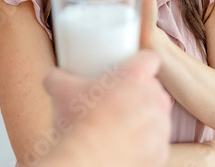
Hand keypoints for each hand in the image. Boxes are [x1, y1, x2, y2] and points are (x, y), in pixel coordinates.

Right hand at [40, 50, 171, 166]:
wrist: (86, 164)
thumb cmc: (79, 126)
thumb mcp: (62, 92)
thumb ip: (59, 77)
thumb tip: (53, 76)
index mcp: (137, 76)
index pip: (150, 58)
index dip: (139, 63)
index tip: (128, 72)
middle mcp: (155, 98)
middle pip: (153, 89)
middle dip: (138, 95)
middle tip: (116, 104)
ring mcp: (161, 126)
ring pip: (156, 116)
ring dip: (143, 120)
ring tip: (119, 129)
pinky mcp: (161, 152)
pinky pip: (156, 143)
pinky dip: (145, 145)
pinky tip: (125, 148)